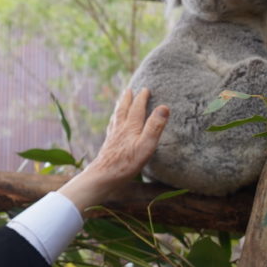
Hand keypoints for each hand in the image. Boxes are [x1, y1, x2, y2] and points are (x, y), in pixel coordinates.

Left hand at [57, 88, 168, 213]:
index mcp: (130, 127)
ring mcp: (112, 137)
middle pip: (123, 109)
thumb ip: (155, 126)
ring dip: (119, 108)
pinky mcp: (108, 146)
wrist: (103, 176)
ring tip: (120, 103)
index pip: (137, 108)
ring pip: (116, 118)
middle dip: (127, 99)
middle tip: (129, 90)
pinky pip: (111, 128)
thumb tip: (164, 106)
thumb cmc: (127, 163)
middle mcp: (119, 129)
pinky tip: (113, 126)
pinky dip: (113, 122)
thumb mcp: (146, 145)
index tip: (145, 89)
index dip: (141, 98)